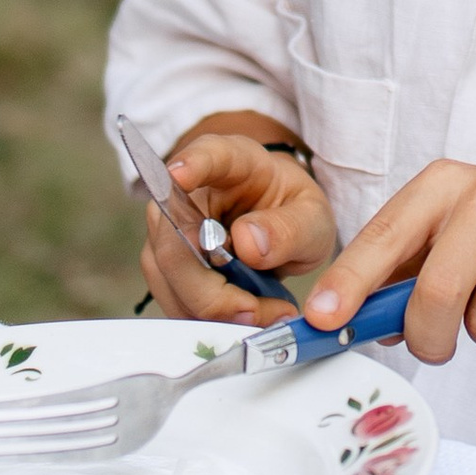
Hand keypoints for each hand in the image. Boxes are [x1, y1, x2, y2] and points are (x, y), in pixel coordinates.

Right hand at [137, 124, 336, 323]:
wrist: (277, 225)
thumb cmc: (292, 214)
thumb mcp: (311, 219)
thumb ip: (289, 229)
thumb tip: (249, 244)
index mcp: (233, 162)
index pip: (207, 155)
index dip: (192, 164)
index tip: (179, 174)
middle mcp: (186, 192)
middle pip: (177, 244)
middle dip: (215, 292)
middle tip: (259, 310)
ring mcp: (167, 230)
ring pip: (172, 281)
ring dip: (218, 311)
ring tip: (267, 312)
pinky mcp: (164, 267)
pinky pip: (177, 303)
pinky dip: (212, 319)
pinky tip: (247, 316)